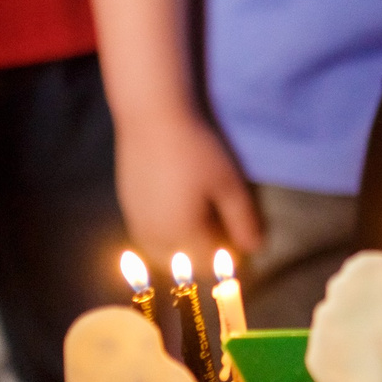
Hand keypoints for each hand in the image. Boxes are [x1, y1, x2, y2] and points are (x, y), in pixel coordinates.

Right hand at [116, 111, 267, 265]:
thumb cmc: (196, 150)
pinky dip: (164, 232)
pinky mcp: (126, 204)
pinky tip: (177, 205)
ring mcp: (135, 221)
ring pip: (161, 251)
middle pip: (183, 264)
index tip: (241, 239)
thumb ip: (242, 220)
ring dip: (181, 246)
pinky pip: (146, 233)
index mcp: (180, 236)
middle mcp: (152, 236)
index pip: (208, 265)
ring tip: (200, 219)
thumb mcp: (228, 185)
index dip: (227, 258)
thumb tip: (254, 249)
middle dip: (203, 255)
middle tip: (222, 228)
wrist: (150, 116)